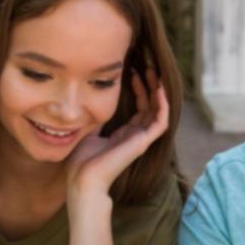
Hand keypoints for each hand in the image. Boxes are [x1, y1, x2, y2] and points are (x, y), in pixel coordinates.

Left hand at [66, 69, 169, 200]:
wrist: (83, 179)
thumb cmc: (82, 161)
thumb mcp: (89, 131)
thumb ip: (97, 119)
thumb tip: (92, 102)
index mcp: (124, 135)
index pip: (139, 108)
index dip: (139, 89)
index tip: (132, 72)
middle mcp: (135, 136)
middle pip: (150, 107)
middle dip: (150, 85)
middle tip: (147, 65)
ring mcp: (141, 139)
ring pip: (158, 112)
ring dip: (158, 91)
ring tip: (154, 72)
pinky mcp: (143, 142)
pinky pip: (160, 121)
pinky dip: (162, 105)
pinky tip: (158, 89)